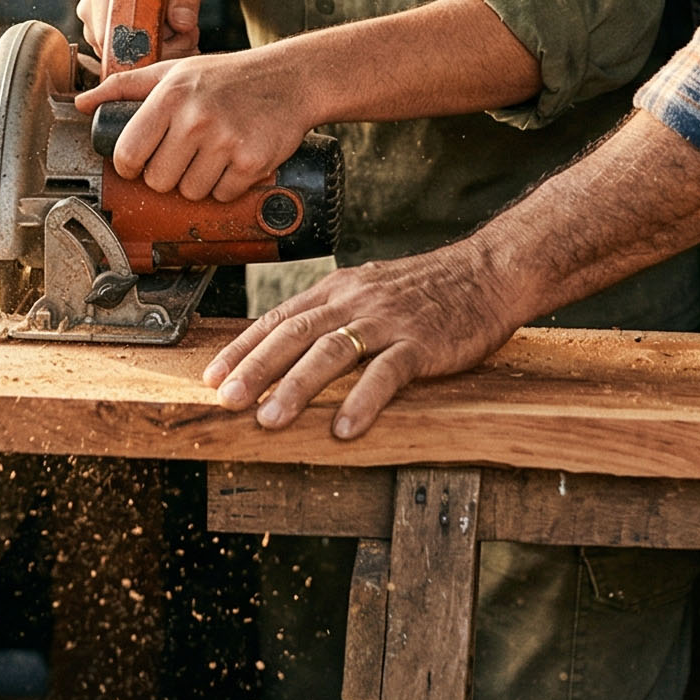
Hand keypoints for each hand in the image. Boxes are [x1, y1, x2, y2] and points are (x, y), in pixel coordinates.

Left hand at [74, 50, 305, 200]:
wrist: (291, 77)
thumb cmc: (226, 76)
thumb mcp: (173, 70)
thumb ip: (124, 86)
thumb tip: (81, 104)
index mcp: (169, 95)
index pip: (128, 153)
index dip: (131, 165)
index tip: (142, 162)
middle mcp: (195, 118)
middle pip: (158, 180)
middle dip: (168, 175)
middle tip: (184, 155)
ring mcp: (225, 141)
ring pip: (190, 193)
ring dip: (198, 183)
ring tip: (211, 156)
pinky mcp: (252, 161)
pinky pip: (223, 195)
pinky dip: (227, 187)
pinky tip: (233, 162)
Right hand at [77, 0, 208, 60]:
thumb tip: (183, 24)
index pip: (109, 33)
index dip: (145, 45)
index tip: (181, 33)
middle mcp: (91, 9)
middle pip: (118, 53)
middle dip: (161, 51)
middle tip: (191, 33)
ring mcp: (95, 28)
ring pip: (127, 62)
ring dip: (162, 54)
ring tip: (185, 31)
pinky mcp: (106, 42)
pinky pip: (131, 62)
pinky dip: (158, 56)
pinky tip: (176, 38)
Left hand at [201, 239, 526, 439]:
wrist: (488, 272)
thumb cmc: (429, 289)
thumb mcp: (370, 291)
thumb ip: (333, 314)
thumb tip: (288, 343)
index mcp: (338, 290)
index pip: (279, 319)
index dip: (242, 348)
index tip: (211, 376)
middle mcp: (356, 301)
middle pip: (294, 334)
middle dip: (254, 368)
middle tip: (225, 399)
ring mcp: (388, 321)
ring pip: (331, 351)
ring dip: (295, 387)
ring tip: (270, 419)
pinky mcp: (422, 342)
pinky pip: (387, 372)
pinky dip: (362, 400)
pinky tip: (344, 427)